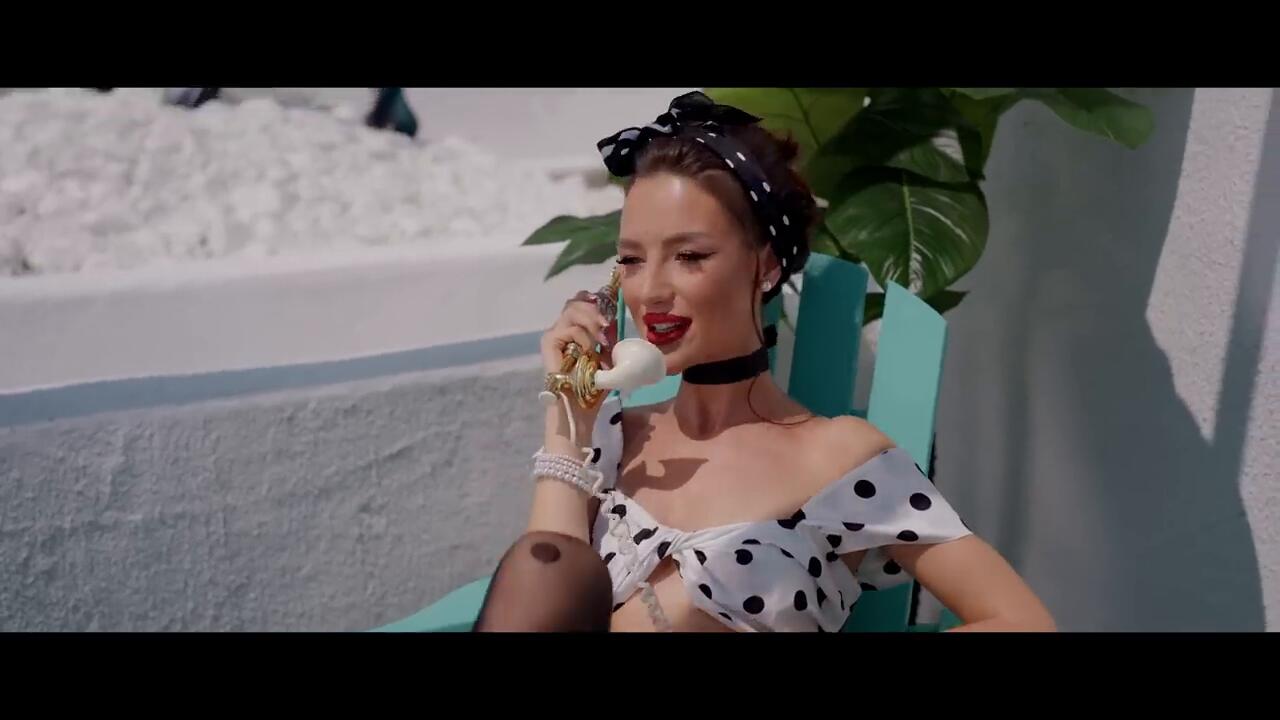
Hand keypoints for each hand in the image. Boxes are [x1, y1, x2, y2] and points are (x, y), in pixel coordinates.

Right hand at [540, 290, 618, 444]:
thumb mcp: (608, 357)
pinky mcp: (549, 342)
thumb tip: (617, 321)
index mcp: (576, 329)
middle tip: (608, 325)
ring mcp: (554, 334)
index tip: (613, 309)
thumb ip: (609, 338)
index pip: (583, 301)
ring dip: (591, 322)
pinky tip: (590, 351)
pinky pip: (569, 329)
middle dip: (596, 309)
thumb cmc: (594, 386)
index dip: (598, 300)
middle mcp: (563, 328)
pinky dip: (583, 338)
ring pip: (572, 309)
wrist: (580, 408)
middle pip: (576, 301)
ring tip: (602, 341)